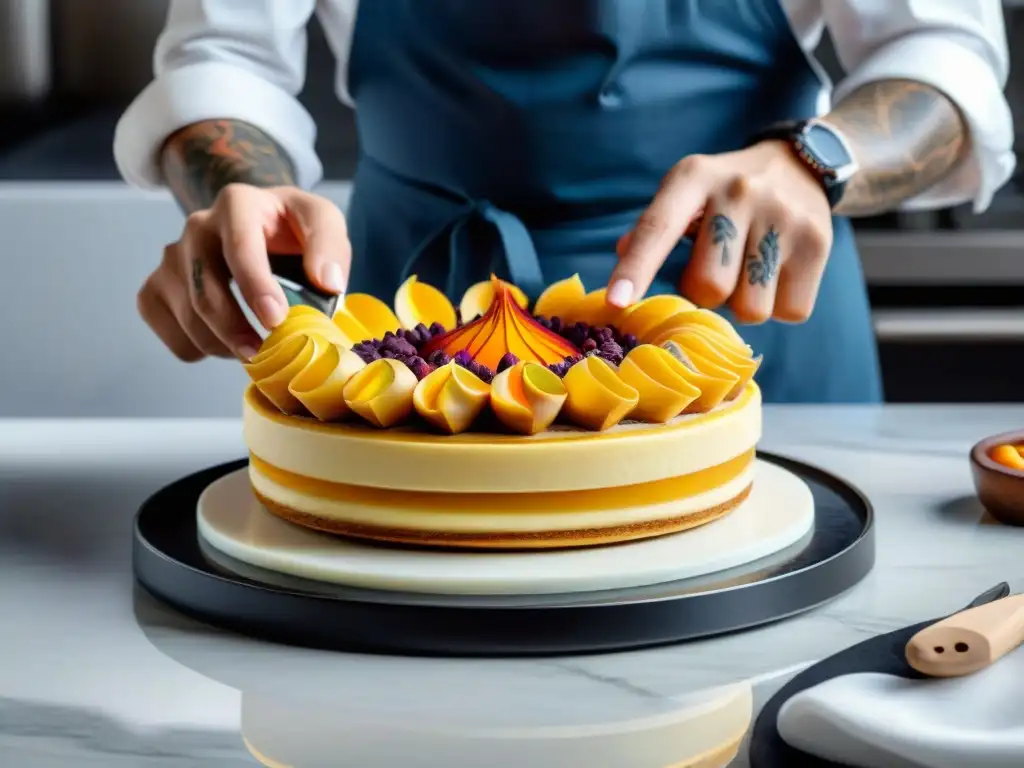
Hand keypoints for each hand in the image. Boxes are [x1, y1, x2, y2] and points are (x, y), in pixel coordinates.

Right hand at [137, 184, 349, 361]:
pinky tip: (225, 342)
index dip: (255, 287)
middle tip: (264, 356)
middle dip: (234, 330)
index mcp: (237, 204)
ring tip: (254, 349)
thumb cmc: (293, 227)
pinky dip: (196, 348)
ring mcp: (172, 257)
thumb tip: (328, 282)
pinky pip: (170, 329)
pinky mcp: (156, 285)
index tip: (276, 320)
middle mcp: (197, 226)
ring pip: (187, 315)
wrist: (260, 226)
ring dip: (221, 345)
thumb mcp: (322, 221)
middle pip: (204, 290)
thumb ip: (330, 246)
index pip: (239, 247)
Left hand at [608, 140, 832, 323]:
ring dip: (744, 304)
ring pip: (751, 308)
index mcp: (693, 178)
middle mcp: (739, 191)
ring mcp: (783, 215)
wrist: (802, 165)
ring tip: (749, 270)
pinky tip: (778, 274)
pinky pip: (789, 311)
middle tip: (715, 271)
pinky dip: (780, 306)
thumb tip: (623, 254)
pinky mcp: (819, 242)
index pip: (658, 228)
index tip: (616, 302)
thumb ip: (651, 228)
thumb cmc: (724, 194)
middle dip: (705, 295)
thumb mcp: (684, 194)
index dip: (636, 269)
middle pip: (708, 287)